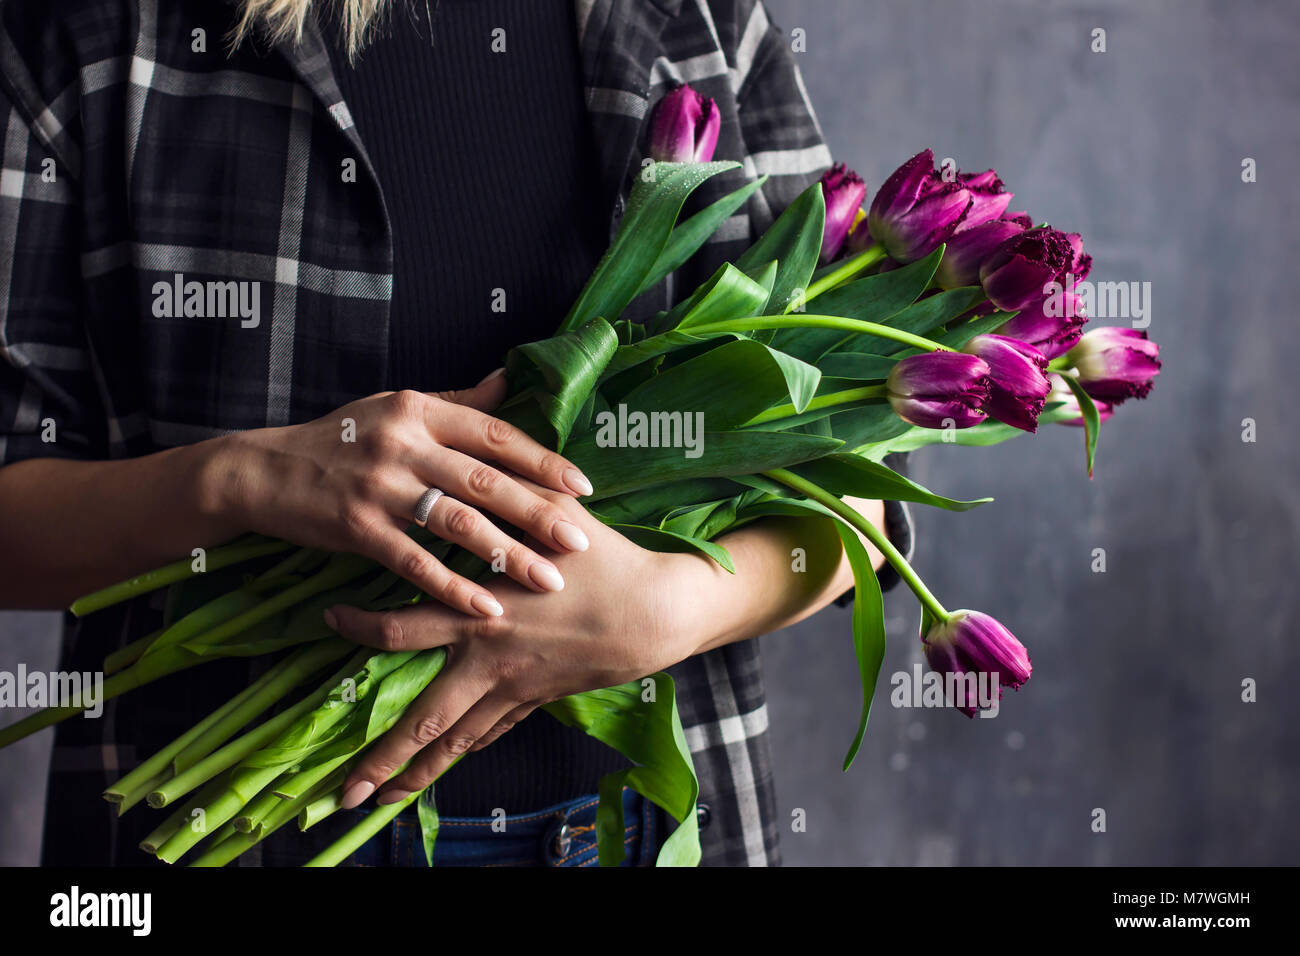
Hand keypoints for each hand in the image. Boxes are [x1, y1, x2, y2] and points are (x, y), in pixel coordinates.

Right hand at [210, 371, 594, 616]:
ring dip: (507, 555)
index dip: (542, 460)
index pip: (495, 435)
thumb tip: (509, 378)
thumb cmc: (340, 438)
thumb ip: (456, 401)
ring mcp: (380, 486)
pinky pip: (416, 563)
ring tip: (548, 581)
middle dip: (538, 512)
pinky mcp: (357, 528)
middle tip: (579, 541)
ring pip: (458, 524)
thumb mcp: (395, 407)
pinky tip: (487, 608)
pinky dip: (454, 588)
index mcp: (419, 410)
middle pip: (485, 480)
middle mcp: (403, 443)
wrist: (263, 470)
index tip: (582, 486)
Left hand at [326, 482, 698, 807]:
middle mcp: (488, 661)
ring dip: (413, 776)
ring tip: (372, 805)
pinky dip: (463, 752)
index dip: (357, 629)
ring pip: (455, 743)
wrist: (657, 612)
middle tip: (339, 794)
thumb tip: (483, 421)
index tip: (327, 621)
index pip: (401, 629)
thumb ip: (508, 480)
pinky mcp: (539, 700)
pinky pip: (492, 734)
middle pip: (421, 720)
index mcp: (480, 614)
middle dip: (380, 759)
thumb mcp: (553, 511)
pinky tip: (443, 765)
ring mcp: (514, 689)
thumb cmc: (604, 558)